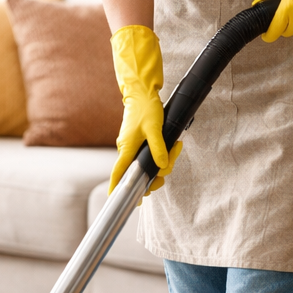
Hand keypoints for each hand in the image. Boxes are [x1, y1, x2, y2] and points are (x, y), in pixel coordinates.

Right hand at [109, 26, 180, 193]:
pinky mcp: (138, 143)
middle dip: (157, 174)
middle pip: (139, 173)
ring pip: (148, 164)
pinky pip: (150, 155)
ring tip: (176, 148)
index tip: (115, 199)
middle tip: (170, 163)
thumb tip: (162, 167)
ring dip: (164, 161)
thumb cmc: (145, 108)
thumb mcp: (154, 128)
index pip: (118, 173)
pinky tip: (172, 147)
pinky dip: (162, 154)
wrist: (141, 93)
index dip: (116, 187)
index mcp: (127, 148)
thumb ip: (158, 148)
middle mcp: (127, 150)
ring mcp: (132, 147)